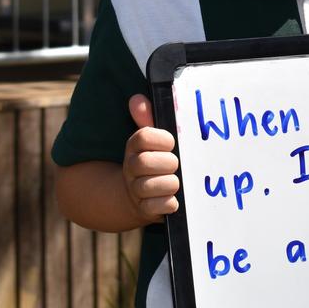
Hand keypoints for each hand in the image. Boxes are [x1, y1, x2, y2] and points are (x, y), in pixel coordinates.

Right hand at [124, 94, 180, 223]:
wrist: (138, 196)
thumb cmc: (156, 160)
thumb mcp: (153, 140)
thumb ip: (148, 119)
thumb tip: (137, 99)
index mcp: (135, 146)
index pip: (144, 137)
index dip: (161, 139)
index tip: (172, 143)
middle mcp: (132, 167)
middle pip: (145, 162)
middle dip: (167, 163)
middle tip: (176, 165)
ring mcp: (136, 189)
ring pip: (151, 186)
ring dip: (170, 184)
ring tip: (176, 182)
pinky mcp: (143, 209)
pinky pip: (155, 207)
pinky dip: (168, 203)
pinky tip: (173, 200)